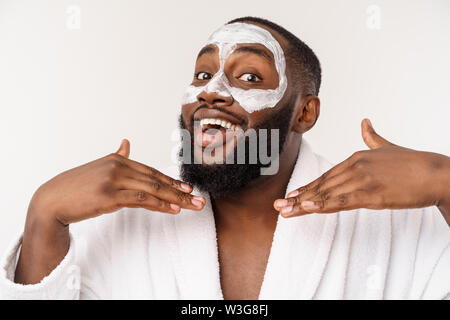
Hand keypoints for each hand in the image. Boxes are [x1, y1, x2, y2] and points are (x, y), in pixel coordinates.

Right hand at [30, 139, 204, 225]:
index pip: (151, 171)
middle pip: (156, 179)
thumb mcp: (99, 167)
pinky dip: (160, 204)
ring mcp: (114, 180)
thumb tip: (126, 143)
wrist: (52, 199)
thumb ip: (116, 156)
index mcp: (118, 159)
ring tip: (192, 206)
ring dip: (175, 199)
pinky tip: (173, 209)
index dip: (171, 181)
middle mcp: (118, 166)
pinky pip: (141, 200)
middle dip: (180, 191)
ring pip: (153, 189)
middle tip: (199, 200)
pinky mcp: (110, 195)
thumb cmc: (76, 186)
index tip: (188, 189)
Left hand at [274, 119, 449, 217]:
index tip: (292, 195)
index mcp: (356, 158)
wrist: (436, 172)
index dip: (308, 187)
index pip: (326, 176)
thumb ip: (372, 137)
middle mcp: (355, 167)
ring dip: (304, 204)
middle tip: (279, 206)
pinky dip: (323, 205)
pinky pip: (342, 201)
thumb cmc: (413, 163)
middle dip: (298, 197)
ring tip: (286, 211)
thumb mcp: (387, 146)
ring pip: (327, 194)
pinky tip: (308, 208)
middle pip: (322, 185)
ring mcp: (362, 180)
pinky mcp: (372, 193)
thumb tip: (364, 121)